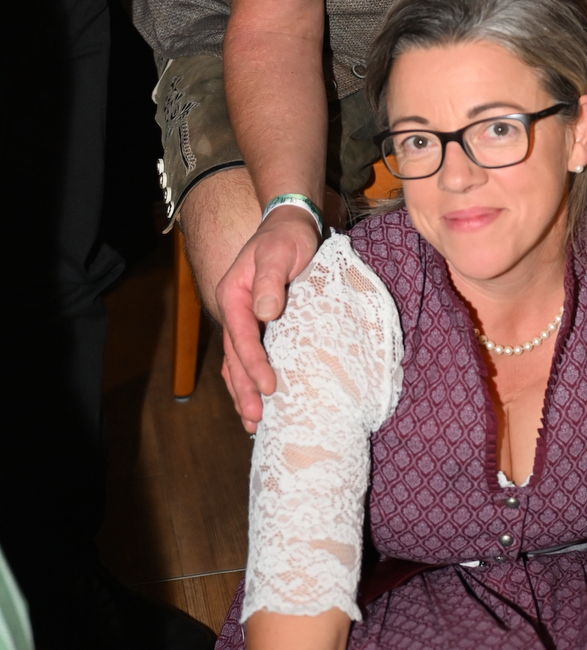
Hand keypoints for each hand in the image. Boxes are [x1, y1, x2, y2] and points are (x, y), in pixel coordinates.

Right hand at [216, 207, 321, 430]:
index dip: (254, 364)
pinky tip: (258, 401)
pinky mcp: (257, 324)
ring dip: (243, 392)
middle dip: (244, 390)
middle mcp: (234, 311)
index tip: (269, 387)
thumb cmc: (287, 239)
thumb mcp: (280, 253)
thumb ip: (272, 281)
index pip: (243, 337)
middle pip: (235, 357)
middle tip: (256, 420)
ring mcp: (244, 319)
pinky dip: (250, 379)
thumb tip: (266, 313)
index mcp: (234, 295)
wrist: (289, 225)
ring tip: (253, 424)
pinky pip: (248, 356)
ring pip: (238, 362)